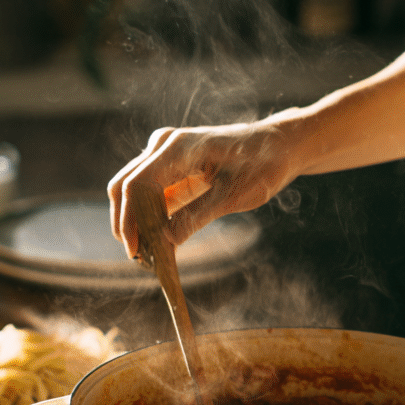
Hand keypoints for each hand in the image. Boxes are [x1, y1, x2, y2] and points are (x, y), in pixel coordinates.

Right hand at [108, 119, 297, 258]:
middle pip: (125, 185)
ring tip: (147, 254)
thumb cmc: (261, 165)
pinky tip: (157, 241)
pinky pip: (152, 193)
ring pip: (134, 190)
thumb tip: (165, 241)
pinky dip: (151, 216)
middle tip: (138, 257)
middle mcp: (164, 146)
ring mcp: (166, 155)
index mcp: (177, 148)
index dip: (130, 219)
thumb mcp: (232, 195)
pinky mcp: (172, 168)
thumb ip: (196, 216)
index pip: (136, 184)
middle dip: (127, 222)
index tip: (134, 251)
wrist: (278, 146)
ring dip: (137, 221)